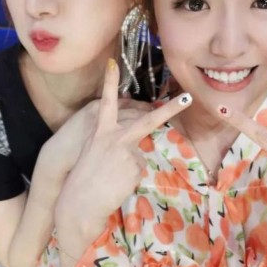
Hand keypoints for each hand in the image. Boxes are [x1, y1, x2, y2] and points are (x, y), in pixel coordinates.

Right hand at [55, 59, 191, 250]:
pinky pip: (138, 170)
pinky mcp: (135, 166)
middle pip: (148, 119)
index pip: (106, 101)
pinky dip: (130, 177)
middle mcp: (115, 136)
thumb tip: (133, 139)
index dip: (110, 82)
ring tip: (111, 177)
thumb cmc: (83, 178)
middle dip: (170, 109)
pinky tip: (117, 183)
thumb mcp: (93, 150)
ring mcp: (127, 150)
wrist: (78, 203)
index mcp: (100, 130)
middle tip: (188, 98)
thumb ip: (111, 139)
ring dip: (129, 166)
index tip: (113, 63)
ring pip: (139, 154)